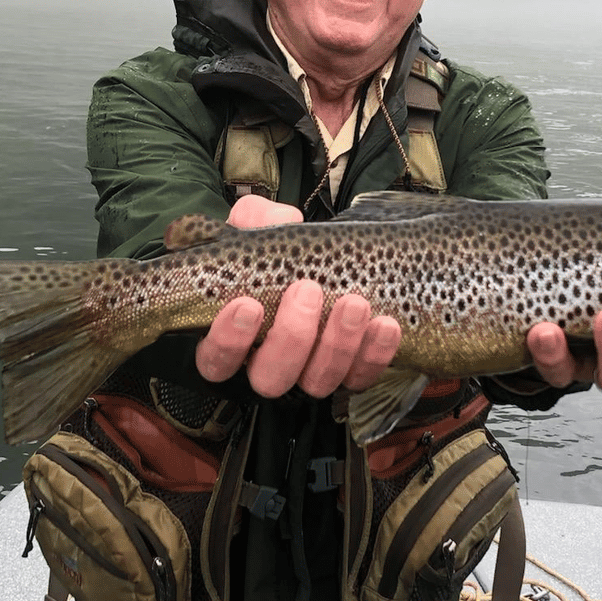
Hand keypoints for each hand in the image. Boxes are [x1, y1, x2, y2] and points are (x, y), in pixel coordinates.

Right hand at [193, 196, 401, 397]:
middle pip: (270, 377)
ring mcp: (307, 373)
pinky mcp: (346, 373)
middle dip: (291, 337)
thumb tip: (280, 220)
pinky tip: (385, 325)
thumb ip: (256, 219)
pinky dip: (374, 354)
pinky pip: (361, 377)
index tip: (247, 304)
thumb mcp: (255, 227)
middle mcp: (265, 365)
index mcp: (230, 339)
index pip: (216, 360)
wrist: (317, 260)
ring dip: (337, 345)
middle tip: (307, 291)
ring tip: (353, 303)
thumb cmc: (273, 251)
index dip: (228, 340)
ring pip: (317, 381)